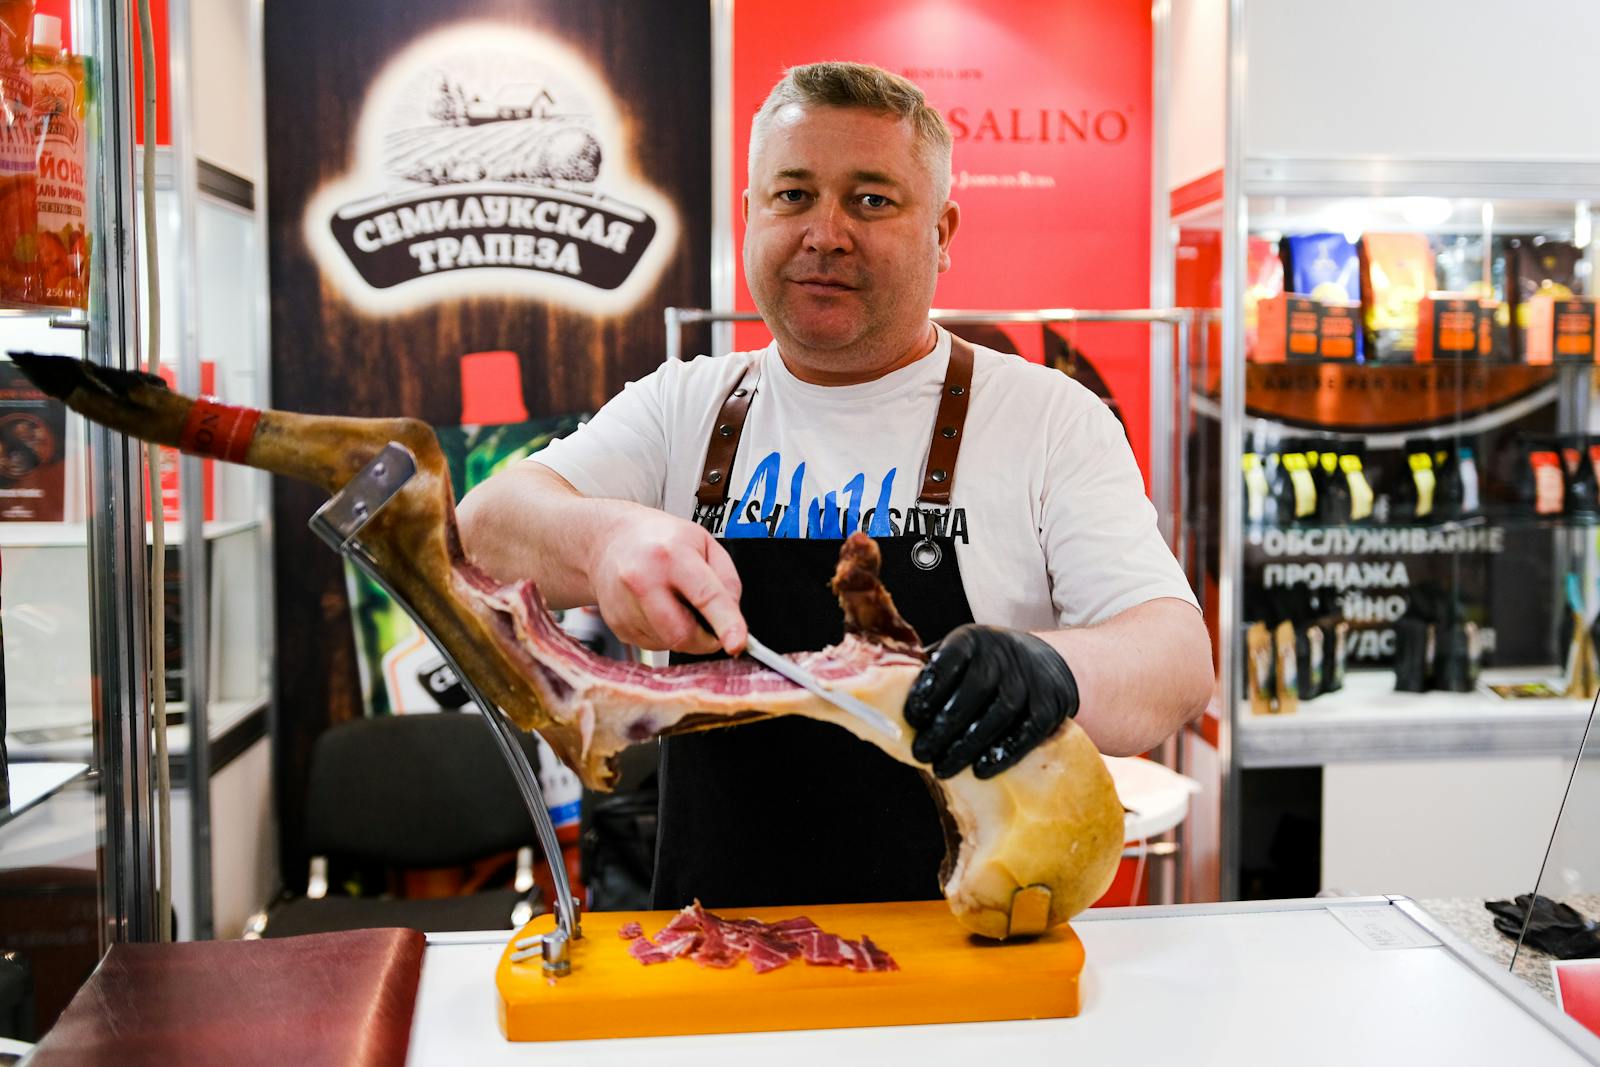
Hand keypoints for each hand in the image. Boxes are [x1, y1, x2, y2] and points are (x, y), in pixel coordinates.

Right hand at [590, 507, 745, 655]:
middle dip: (706, 640)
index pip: (706, 596)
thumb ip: (727, 580)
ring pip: (669, 643)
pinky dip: (664, 633)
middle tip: (712, 625)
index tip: (737, 643)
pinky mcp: (617, 625)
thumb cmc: (659, 538)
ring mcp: (625, 605)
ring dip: (683, 633)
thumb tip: (733, 617)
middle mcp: (643, 580)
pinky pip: (653, 645)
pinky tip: (658, 608)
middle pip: (683, 635)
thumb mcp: (705, 542)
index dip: (726, 624)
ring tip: (675, 601)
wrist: (610, 538)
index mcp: (671, 555)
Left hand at [904, 624, 1078, 778]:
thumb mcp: (960, 656)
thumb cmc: (986, 666)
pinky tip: (982, 770)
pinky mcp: (1050, 704)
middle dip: (943, 727)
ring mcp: (1029, 679)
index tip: (911, 718)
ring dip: (969, 745)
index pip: (947, 662)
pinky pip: (1027, 731)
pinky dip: (1004, 752)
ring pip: (998, 714)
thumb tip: (887, 699)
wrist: (1046, 662)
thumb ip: (931, 674)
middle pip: (972, 693)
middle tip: (921, 753)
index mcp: (972, 640)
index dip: (927, 691)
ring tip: (944, 767)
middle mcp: (1002, 654)